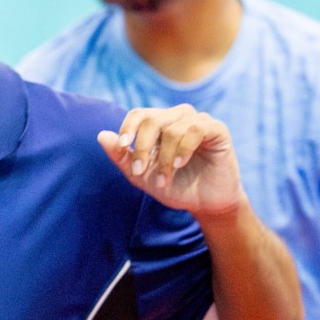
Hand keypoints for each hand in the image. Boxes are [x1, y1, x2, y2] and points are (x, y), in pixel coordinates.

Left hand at [98, 105, 246, 219]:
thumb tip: (101, 135)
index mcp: (159, 125)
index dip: (128, 128)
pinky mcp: (218, 130)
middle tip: (139, 171)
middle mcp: (178, 118)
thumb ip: (121, 156)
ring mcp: (199, 122)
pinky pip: (196, 129)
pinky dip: (183, 148)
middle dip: (141, 147)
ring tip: (163, 178)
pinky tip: (179, 164)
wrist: (205, 205)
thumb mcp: (141, 175)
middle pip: (151, 119)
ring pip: (172, 128)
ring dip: (163, 157)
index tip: (122, 146)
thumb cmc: (174, 187)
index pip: (138, 115)